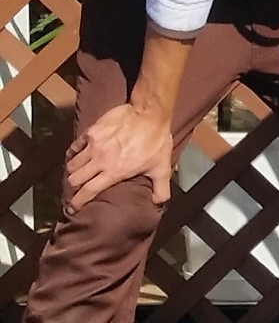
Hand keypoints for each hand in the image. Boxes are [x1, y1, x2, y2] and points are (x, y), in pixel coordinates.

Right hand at [64, 101, 174, 215]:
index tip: (72, 209)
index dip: (78, 202)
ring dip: (72, 172)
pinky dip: (72, 154)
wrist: (149, 114)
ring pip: (72, 164)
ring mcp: (93, 145)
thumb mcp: (162, 167)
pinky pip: (75, 146)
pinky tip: (75, 157)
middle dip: (72, 188)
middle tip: (73, 191)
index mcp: (114, 172)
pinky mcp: (91, 132)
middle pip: (75, 179)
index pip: (88, 191)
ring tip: (75, 175)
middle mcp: (99, 160)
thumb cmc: (156, 141)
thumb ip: (160, 188)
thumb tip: (158, 203)